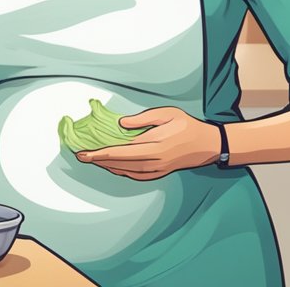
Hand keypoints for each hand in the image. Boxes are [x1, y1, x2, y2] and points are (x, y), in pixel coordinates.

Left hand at [75, 107, 221, 180]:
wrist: (207, 145)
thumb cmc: (188, 126)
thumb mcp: (167, 114)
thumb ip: (142, 119)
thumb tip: (121, 124)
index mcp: (153, 145)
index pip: (119, 151)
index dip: (99, 153)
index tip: (84, 153)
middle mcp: (153, 161)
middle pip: (118, 163)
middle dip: (98, 160)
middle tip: (81, 156)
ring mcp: (156, 170)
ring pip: (125, 170)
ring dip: (107, 166)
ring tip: (94, 159)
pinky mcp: (159, 173)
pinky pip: (135, 175)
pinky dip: (121, 171)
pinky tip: (114, 166)